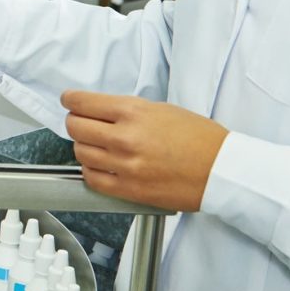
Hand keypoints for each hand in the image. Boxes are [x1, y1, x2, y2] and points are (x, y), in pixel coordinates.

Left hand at [61, 91, 228, 211]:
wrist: (220, 169)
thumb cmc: (199, 138)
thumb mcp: (162, 109)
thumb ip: (129, 110)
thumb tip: (103, 111)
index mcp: (134, 112)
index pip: (84, 103)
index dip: (71, 100)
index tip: (69, 100)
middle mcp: (125, 138)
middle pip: (76, 127)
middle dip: (74, 122)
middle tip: (79, 121)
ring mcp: (125, 165)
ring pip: (81, 152)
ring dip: (82, 146)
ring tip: (93, 144)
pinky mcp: (128, 189)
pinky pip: (92, 178)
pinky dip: (90, 169)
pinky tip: (98, 164)